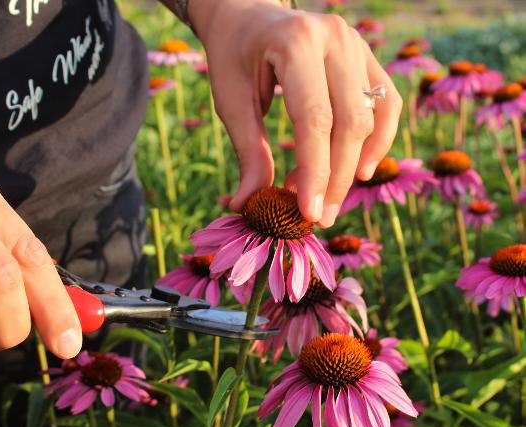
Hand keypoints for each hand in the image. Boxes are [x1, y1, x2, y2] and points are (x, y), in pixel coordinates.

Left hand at [189, 0, 401, 226]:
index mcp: (295, 42)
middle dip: (337, 178)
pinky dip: (378, 140)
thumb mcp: (230, 102)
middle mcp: (335, 38)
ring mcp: (357, 43)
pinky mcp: (367, 55)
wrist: (248, 14)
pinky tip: (361, 170)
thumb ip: (248, 152)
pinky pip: (386, 104)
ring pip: (372, 117)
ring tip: (328, 197)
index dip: (316, 172)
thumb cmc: (234, 58)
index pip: (314, 120)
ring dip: (354, 165)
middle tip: (320, 217)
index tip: (310, 214)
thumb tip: (249, 205)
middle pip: (350, 123)